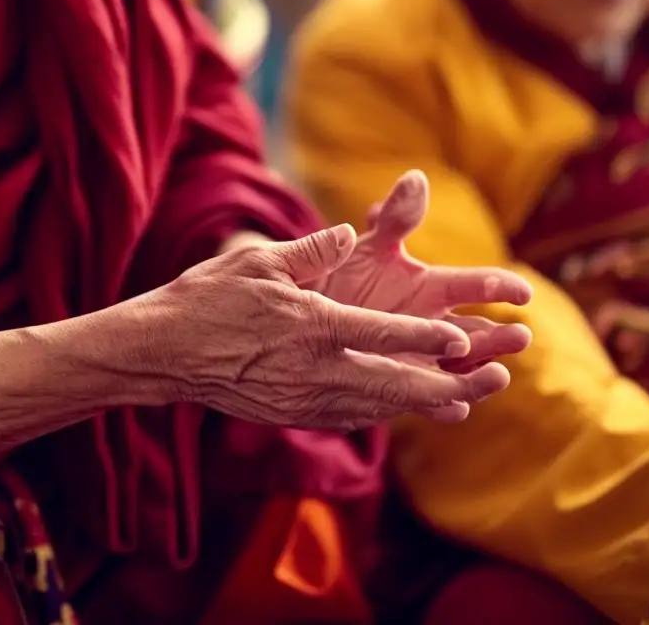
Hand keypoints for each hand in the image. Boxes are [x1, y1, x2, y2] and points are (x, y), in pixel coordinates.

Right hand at [142, 225, 519, 430]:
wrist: (161, 353)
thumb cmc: (210, 298)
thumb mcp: (261, 262)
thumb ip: (312, 251)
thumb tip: (349, 233)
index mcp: (309, 327)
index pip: (377, 335)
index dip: (422, 338)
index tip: (462, 338)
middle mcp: (310, 370)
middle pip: (387, 383)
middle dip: (441, 385)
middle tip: (487, 382)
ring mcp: (299, 398)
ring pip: (372, 406)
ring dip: (419, 404)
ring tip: (463, 402)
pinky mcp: (288, 412)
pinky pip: (346, 415)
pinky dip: (381, 412)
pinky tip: (403, 409)